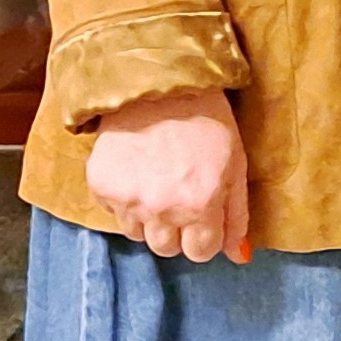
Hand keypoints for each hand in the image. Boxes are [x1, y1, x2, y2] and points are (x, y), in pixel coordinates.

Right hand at [85, 86, 253, 264]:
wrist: (158, 84)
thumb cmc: (205, 122)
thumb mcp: (235, 166)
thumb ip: (236, 215)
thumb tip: (239, 257)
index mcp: (201, 205)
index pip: (200, 252)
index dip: (204, 235)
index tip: (202, 213)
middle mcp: (163, 209)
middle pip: (166, 249)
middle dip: (176, 229)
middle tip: (179, 193)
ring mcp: (128, 199)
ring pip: (138, 234)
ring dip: (148, 216)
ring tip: (156, 178)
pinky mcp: (101, 186)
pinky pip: (114, 213)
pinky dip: (125, 198)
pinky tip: (136, 169)